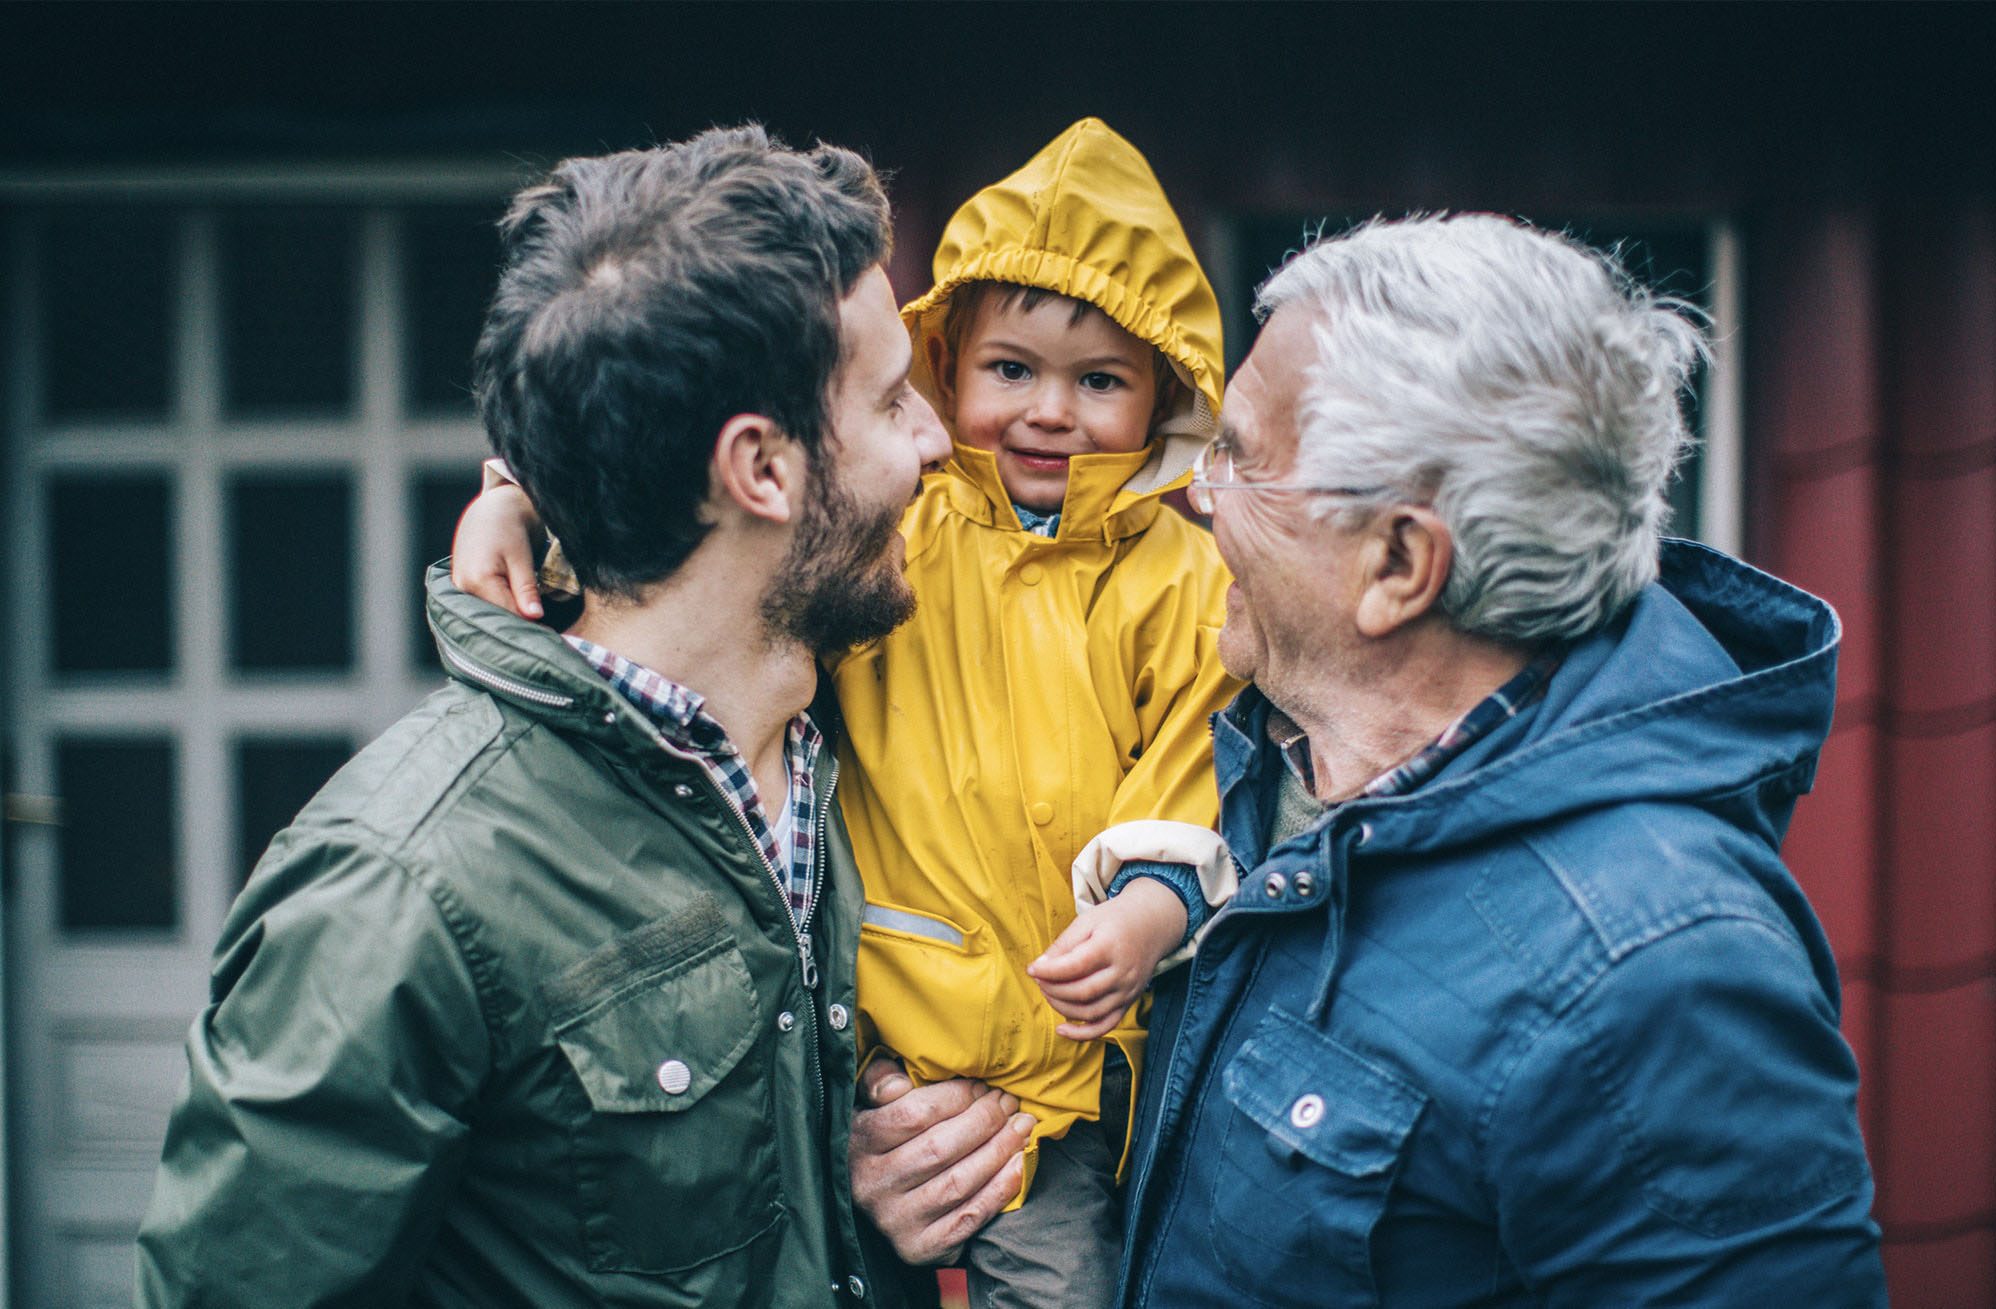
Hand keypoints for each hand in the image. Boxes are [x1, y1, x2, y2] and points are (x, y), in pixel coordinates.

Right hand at [450, 485, 544, 618]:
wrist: (492, 508)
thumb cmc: (508, 526)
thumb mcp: (521, 557)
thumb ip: (526, 589)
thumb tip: (535, 617)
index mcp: (478, 580)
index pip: (507, 616)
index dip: (529, 626)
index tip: (548, 634)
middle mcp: (463, 587)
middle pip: (496, 617)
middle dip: (519, 624)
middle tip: (543, 629)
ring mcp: (460, 587)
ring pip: (490, 612)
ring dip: (510, 616)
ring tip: (530, 617)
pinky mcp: (463, 585)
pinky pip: (484, 604)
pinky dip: (500, 607)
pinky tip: (516, 607)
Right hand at [849, 1057, 1032, 1265]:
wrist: (883, 1202)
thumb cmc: (887, 1141)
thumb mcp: (872, 1105)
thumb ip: (880, 1082)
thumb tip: (899, 1082)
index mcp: (859, 1143)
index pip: (912, 1114)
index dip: (955, 1097)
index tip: (982, 1087)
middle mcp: (873, 1185)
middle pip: (939, 1148)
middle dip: (984, 1121)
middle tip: (1009, 1103)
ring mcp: (896, 1220)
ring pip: (959, 1182)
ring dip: (999, 1151)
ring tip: (1021, 1127)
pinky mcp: (920, 1247)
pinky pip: (969, 1217)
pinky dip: (1000, 1189)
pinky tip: (1018, 1163)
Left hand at [1028, 876, 1186, 1039]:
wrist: (1152, 925)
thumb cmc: (1115, 920)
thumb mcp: (1088, 920)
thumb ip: (1064, 944)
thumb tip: (1040, 966)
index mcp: (1111, 947)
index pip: (1076, 966)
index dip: (1049, 971)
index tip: (1032, 968)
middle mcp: (1122, 973)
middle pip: (1082, 992)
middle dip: (1052, 989)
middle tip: (1038, 979)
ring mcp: (1127, 991)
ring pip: (1090, 1012)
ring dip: (1061, 1008)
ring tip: (1048, 992)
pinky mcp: (1128, 1003)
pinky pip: (1105, 1026)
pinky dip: (1082, 1034)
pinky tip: (1061, 1029)